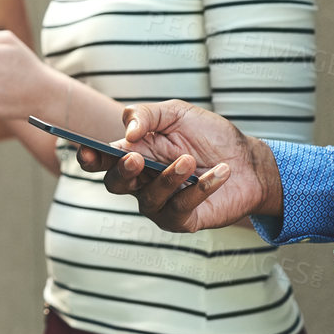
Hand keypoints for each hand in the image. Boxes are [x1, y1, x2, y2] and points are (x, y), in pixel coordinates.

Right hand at [87, 100, 283, 233]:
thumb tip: (127, 133)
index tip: (85, 149)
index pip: (101, 159)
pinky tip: (219, 172)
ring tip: (189, 161)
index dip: (88, 156)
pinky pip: (181, 209)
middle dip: (121, 172)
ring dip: (167, 178)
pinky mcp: (182, 220)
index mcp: (133, 153)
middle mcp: (141, 181)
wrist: (248, 161)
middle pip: (114, 184)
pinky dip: (200, 188)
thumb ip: (146, 115)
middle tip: (136, 157)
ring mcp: (160, 203)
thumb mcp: (177, 114)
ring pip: (148, 198)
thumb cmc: (210, 137)